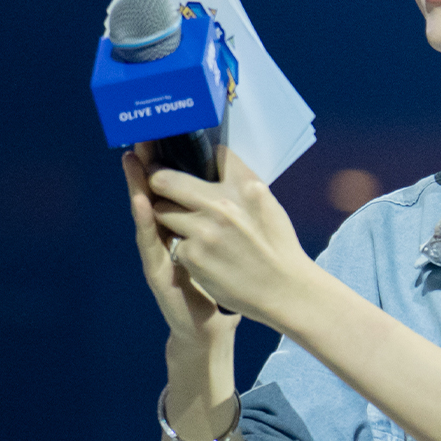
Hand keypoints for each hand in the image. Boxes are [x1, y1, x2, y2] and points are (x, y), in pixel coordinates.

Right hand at [123, 145, 242, 348]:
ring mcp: (157, 255)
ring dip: (137, 187)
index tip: (162, 135)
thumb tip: (233, 180)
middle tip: (142, 137)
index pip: (170, 189)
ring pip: (145, 215)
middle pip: (153, 195)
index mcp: (181, 227)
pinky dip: (144, 222)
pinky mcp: (157, 274)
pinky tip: (141, 203)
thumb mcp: (219, 245)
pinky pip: (150, 244)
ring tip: (131, 162)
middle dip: (147, 166)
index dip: (164, 163)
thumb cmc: (217, 286)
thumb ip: (218, 217)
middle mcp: (164, 238)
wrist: (208, 329)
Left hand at [133, 143, 316, 330]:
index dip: (193, 154)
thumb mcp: (266, 201)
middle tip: (156, 182)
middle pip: (165, 179)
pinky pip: (172, 242)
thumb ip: (239, 179)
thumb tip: (216, 158)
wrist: (284, 288)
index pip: (210, 155)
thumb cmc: (276, 244)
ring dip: (167, 216)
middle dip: (157, 179)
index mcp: (243, 185)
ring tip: (183, 224)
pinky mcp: (193, 256)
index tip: (178, 152)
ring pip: (161, 211)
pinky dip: (181, 247)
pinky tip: (199, 254)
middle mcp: (221, 203)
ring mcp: (204, 231)